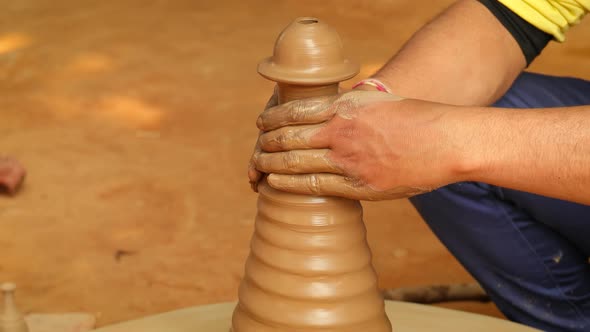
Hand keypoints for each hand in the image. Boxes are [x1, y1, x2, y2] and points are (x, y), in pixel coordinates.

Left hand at [250, 90, 470, 199]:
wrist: (447, 141)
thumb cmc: (417, 118)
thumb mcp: (378, 102)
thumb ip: (351, 108)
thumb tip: (329, 114)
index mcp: (345, 106)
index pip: (294, 111)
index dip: (272, 118)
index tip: (261, 123)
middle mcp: (341, 131)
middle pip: (288, 136)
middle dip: (266, 143)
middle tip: (257, 147)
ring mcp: (348, 159)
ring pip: (294, 161)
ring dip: (271, 163)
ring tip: (259, 166)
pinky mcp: (358, 185)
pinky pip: (312, 185)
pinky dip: (288, 183)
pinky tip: (275, 183)